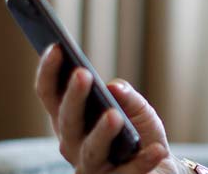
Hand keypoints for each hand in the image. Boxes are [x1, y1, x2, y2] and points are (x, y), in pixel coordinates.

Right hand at [35, 44, 179, 173]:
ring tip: (114, 115)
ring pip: (90, 150)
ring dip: (101, 132)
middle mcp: (72, 145)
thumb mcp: (137, 109)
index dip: (49, 72)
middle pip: (67, 121)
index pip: (50, 95)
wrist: (158, 169)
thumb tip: (113, 87)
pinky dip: (142, 161)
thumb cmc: (138, 134)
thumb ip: (126, 95)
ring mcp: (90, 167)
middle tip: (82, 74)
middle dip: (74, 97)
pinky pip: (128, 172)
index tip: (57, 47)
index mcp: (69, 121)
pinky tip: (156, 149)